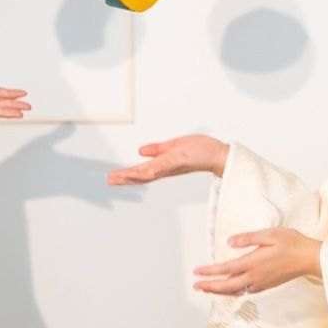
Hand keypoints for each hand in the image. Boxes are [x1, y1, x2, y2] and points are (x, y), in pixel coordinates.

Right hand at [107, 135, 228, 184]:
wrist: (218, 153)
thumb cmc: (200, 150)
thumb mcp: (174, 147)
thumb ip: (158, 150)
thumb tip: (140, 151)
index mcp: (163, 165)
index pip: (141, 171)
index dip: (127, 174)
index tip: (112, 177)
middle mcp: (165, 168)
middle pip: (142, 175)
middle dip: (125, 178)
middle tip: (109, 180)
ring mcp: (171, 165)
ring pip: (149, 172)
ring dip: (133, 175)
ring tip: (119, 177)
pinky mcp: (179, 160)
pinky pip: (163, 166)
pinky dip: (152, 169)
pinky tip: (143, 172)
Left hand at [193, 227, 321, 294]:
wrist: (310, 258)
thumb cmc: (291, 243)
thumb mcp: (269, 234)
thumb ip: (248, 238)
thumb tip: (230, 243)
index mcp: (253, 263)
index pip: (226, 269)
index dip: (209, 272)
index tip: (196, 272)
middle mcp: (255, 276)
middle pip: (227, 285)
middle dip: (209, 286)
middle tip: (195, 286)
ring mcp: (261, 283)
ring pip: (235, 290)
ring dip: (220, 290)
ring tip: (207, 288)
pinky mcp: (267, 285)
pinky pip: (245, 291)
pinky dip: (233, 291)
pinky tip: (230, 288)